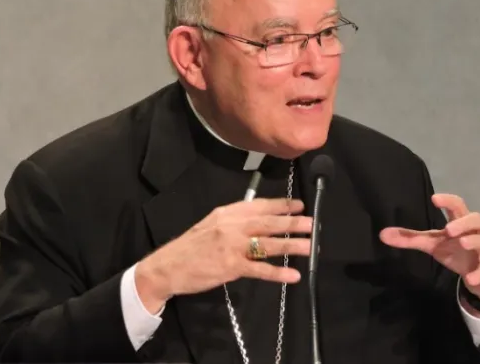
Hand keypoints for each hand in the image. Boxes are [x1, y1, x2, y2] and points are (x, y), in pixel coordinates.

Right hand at [135, 198, 311, 312]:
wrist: (167, 266)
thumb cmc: (190, 247)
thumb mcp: (210, 224)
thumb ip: (233, 220)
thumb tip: (257, 219)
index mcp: (227, 213)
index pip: (259, 205)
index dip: (281, 205)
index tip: (299, 205)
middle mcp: (231, 226)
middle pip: (267, 223)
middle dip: (292, 223)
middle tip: (312, 224)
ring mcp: (232, 247)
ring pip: (268, 244)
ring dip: (291, 245)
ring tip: (310, 246)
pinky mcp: (231, 267)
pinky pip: (259, 269)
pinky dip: (278, 272)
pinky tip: (293, 274)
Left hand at [379, 194, 479, 305]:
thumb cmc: (457, 251)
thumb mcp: (433, 244)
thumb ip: (410, 239)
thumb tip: (382, 234)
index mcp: (461, 222)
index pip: (458, 206)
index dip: (448, 201)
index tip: (434, 198)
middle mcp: (476, 232)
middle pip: (477, 219)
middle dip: (464, 223)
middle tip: (448, 229)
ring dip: (474, 241)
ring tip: (462, 244)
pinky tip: (470, 279)